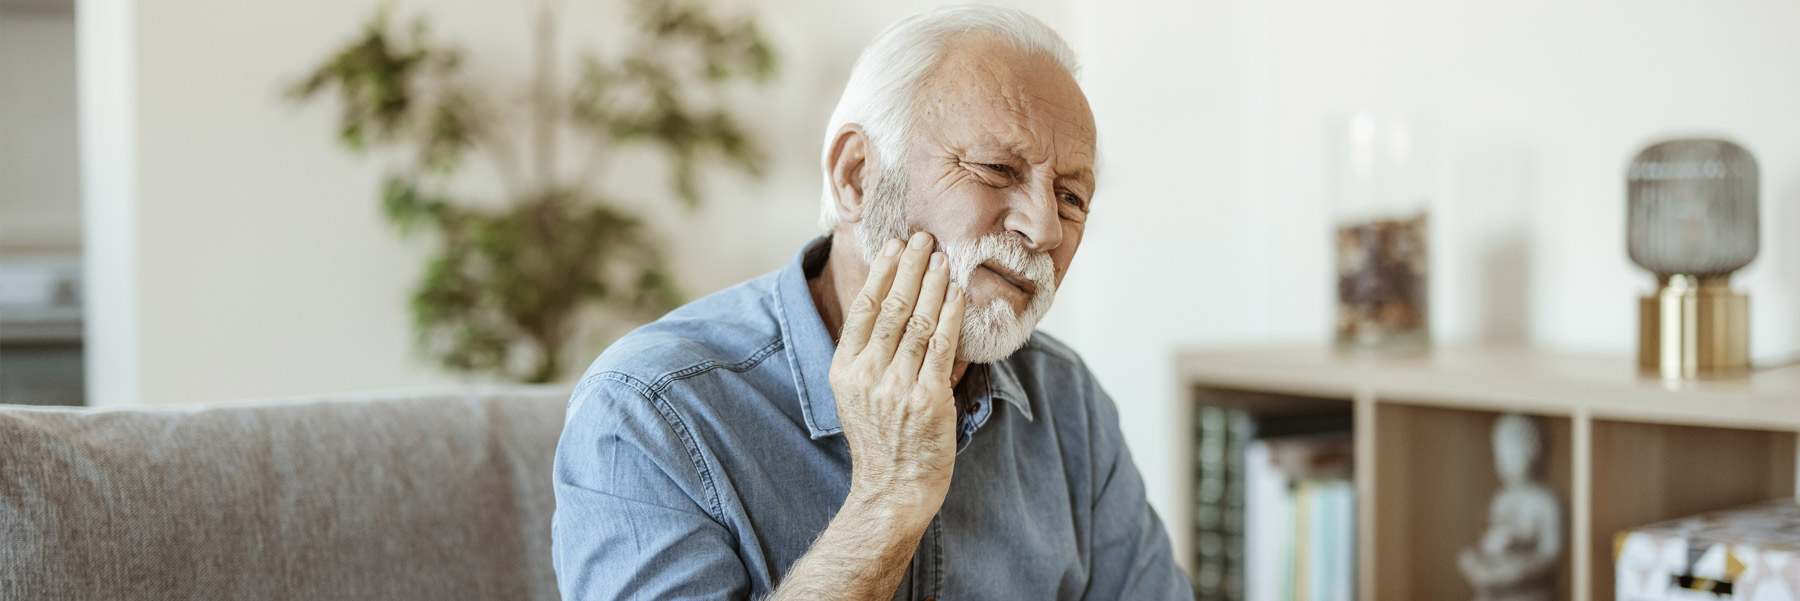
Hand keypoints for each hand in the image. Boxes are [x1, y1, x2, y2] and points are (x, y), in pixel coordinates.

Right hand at [828, 231, 965, 525]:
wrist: (893, 489)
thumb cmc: (881, 441)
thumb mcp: (858, 396)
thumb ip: (873, 356)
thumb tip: (899, 307)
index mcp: (845, 371)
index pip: (863, 310)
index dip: (880, 273)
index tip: (893, 246)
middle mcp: (868, 375)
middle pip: (891, 307)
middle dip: (910, 267)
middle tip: (923, 238)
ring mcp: (897, 387)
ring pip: (917, 321)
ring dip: (932, 283)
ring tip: (942, 257)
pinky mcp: (928, 400)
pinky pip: (941, 347)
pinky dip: (950, 315)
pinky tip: (956, 293)